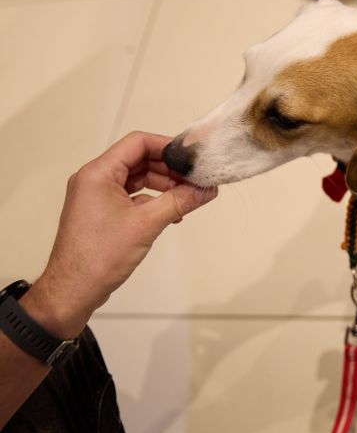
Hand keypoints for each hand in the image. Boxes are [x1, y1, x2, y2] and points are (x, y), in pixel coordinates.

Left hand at [20, 132, 217, 337]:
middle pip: (139, 160)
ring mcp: (96, 197)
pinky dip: (153, 201)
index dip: (167, 146)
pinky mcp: (101, 213)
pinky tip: (172, 214)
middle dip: (169, 169)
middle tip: (196, 180)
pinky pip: (132, 197)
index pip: (138, 143)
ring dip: (163, 186)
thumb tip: (207, 190)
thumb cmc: (100, 256)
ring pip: (137, 179)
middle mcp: (94, 180)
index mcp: (98, 173)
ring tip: (188, 197)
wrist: (74, 290)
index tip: (192, 157)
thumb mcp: (147, 224)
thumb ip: (179, 202)